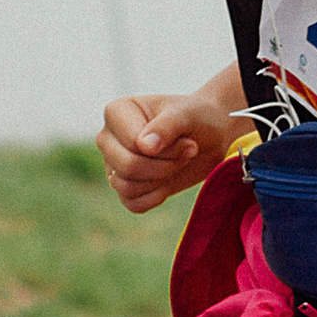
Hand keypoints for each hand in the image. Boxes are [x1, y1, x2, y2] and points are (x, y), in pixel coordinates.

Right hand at [97, 88, 242, 212]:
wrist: (209, 136)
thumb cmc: (196, 118)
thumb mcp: (186, 115)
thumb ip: (166, 126)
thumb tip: (144, 146)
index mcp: (116, 112)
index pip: (132, 144)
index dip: (166, 150)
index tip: (189, 141)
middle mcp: (107, 138)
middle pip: (127, 167)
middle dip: (165, 166)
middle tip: (188, 153)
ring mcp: (112, 164)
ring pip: (127, 188)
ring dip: (162, 180)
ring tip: (179, 163)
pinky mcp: (123, 186)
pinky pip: (133, 204)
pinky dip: (156, 197)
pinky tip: (170, 181)